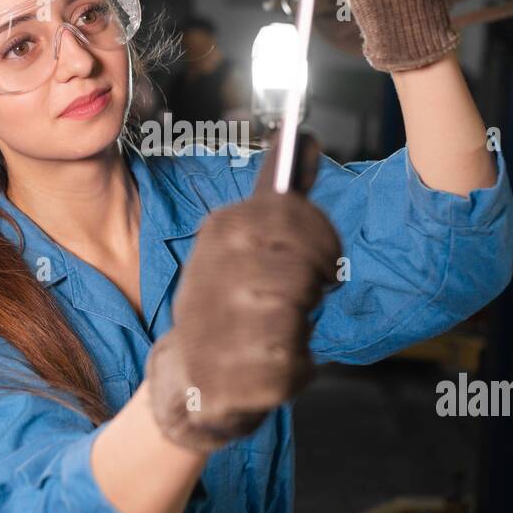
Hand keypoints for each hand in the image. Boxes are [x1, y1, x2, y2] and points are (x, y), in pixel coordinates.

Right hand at [144, 134, 341, 451]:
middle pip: (306, 271)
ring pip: (301, 317)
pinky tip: (266, 362)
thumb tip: (305, 136)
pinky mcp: (236, 377)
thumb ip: (282, 189)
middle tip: (289, 298)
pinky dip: (295, 368)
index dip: (322, 243)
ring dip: (298, 329)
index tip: (316, 259)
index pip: (298, 217)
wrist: (190, 377)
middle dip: (308, 289)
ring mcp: (222, 326)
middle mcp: (215, 270)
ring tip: (268, 330)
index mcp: (222, 229)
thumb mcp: (245, 238)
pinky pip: (299, 366)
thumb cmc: (229, 299)